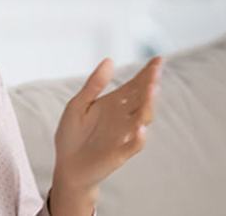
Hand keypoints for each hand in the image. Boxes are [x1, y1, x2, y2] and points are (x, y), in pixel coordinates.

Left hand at [52, 56, 163, 191]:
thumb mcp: (78, 105)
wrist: (67, 166)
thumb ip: (93, 85)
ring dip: (148, 104)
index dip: (147, 73)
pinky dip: (139, 137)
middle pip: (142, 98)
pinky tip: (139, 127)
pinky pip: (134, 145)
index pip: (135, 85)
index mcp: (114, 103)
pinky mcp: (120, 153)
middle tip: (155, 70)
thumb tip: (109, 60)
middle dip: (150, 84)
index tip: (158, 59)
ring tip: (151, 88)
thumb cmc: (72, 134)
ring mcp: (124, 135)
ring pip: (142, 118)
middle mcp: (123, 117)